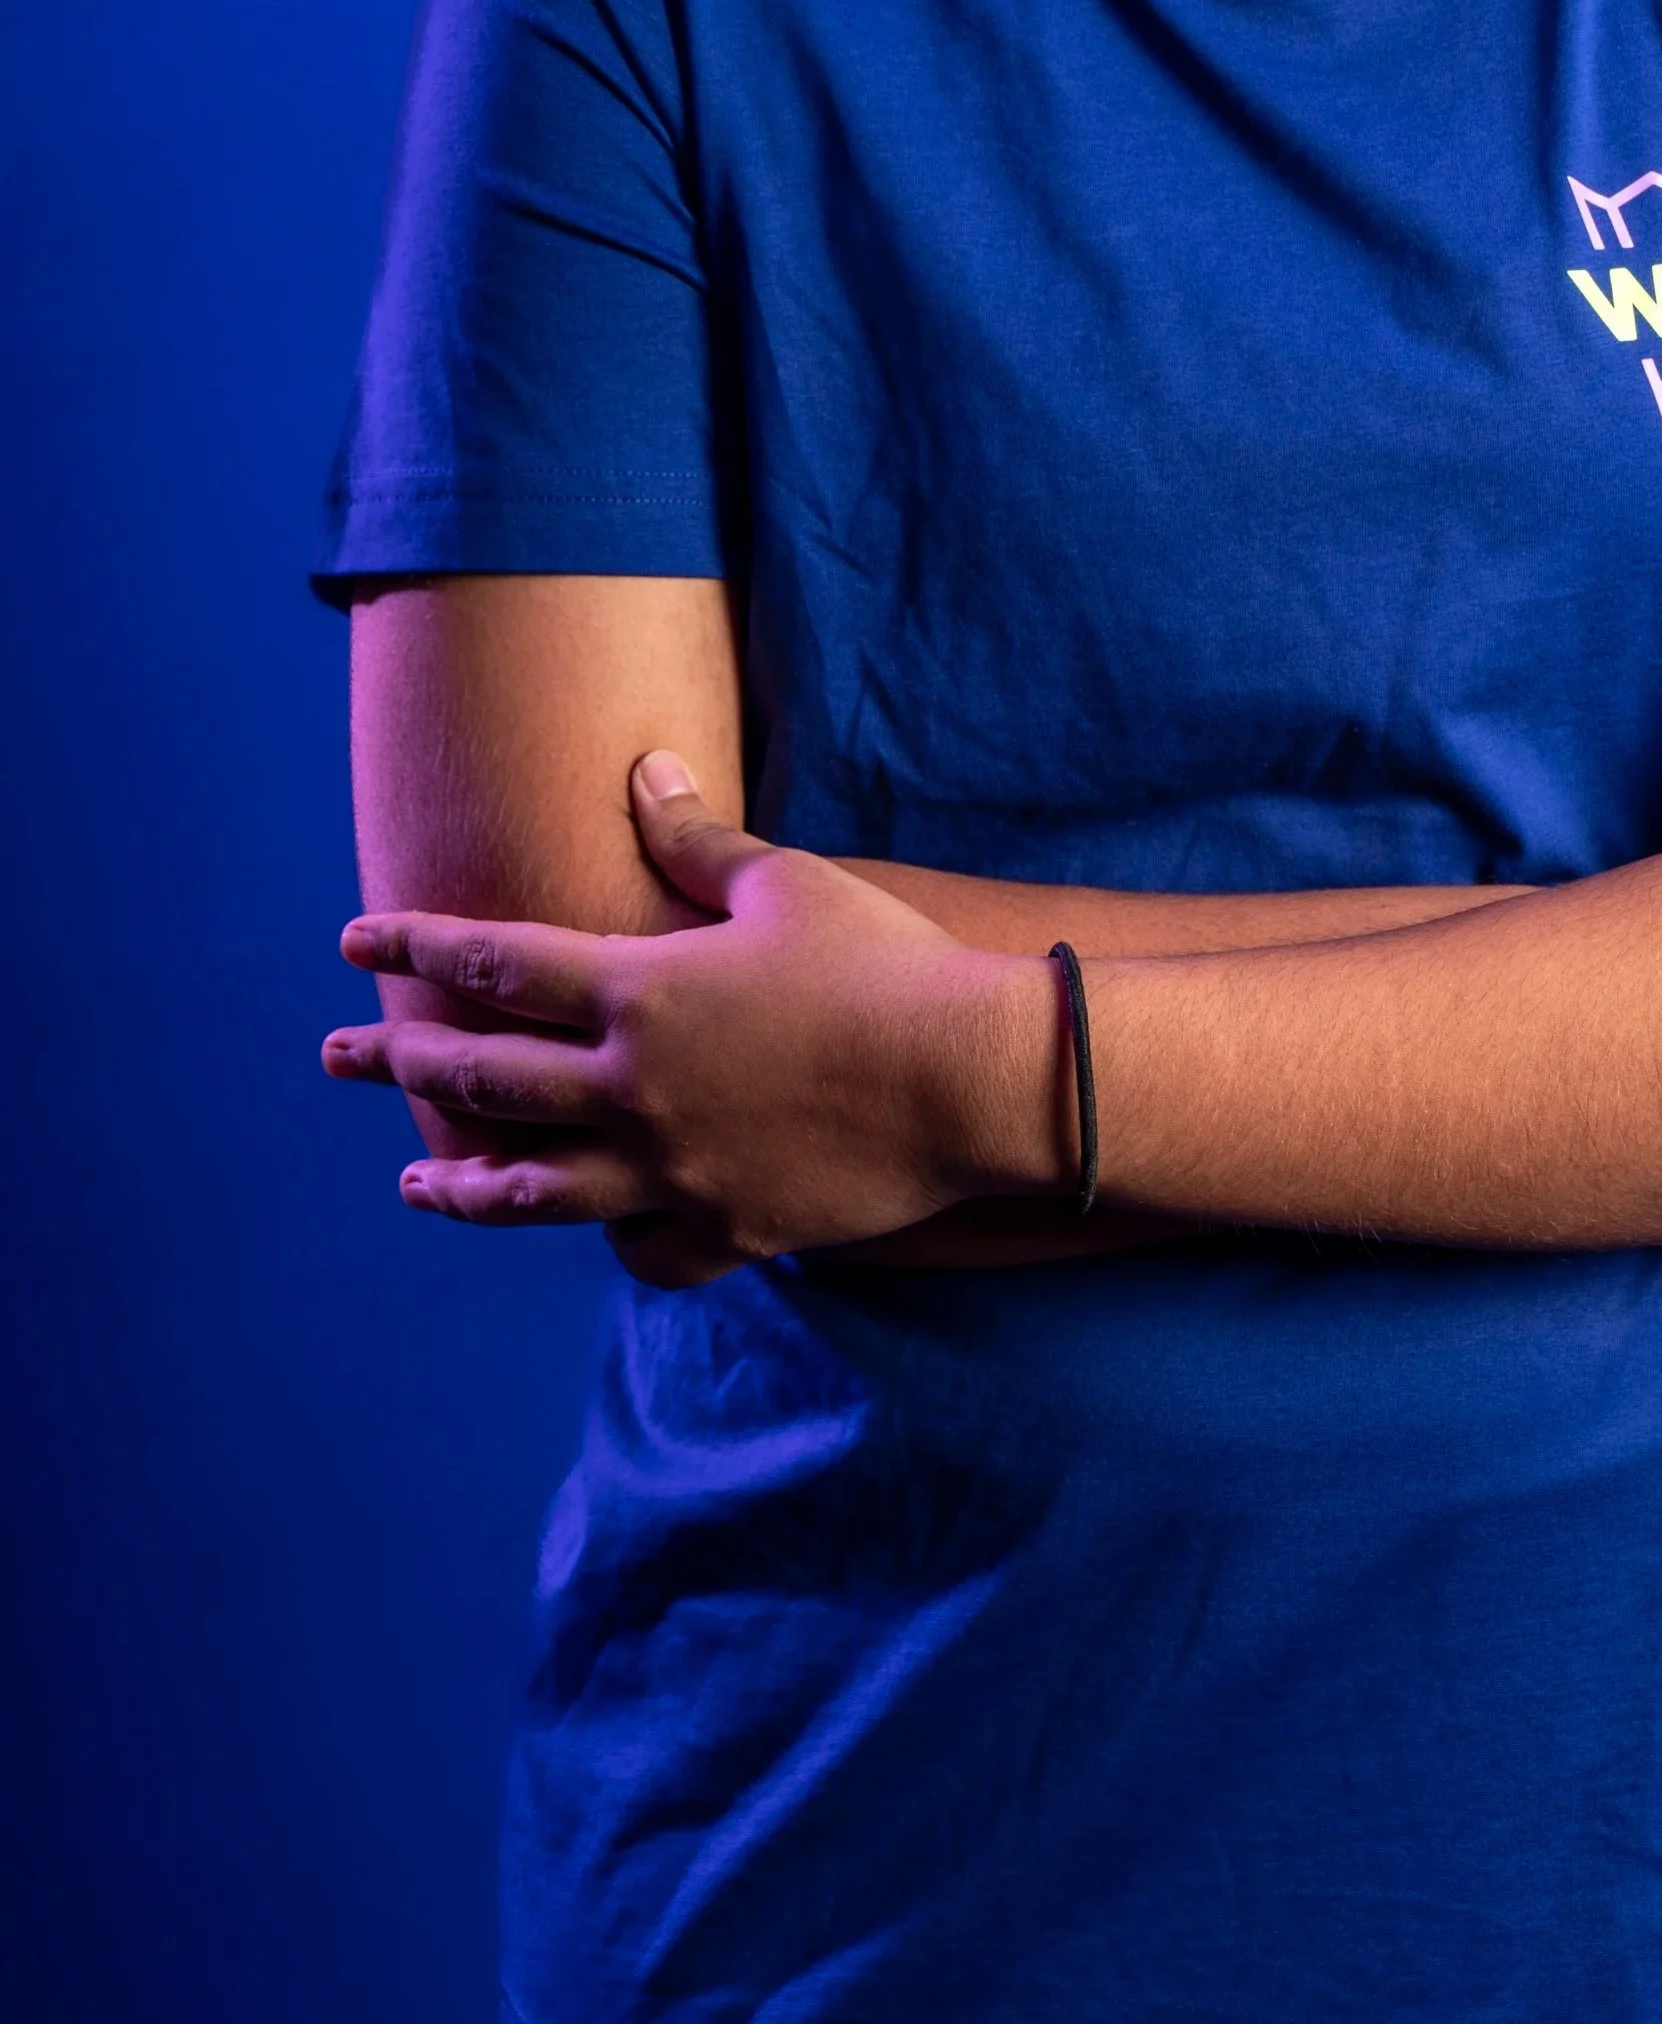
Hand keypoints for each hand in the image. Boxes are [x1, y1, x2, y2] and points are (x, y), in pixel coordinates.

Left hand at [324, 755, 1062, 1286]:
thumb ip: (698, 839)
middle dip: (395, 1059)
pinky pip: (642, 1251)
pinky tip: (595, 1231)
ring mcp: (669, 1171)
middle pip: (481, 1077)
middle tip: (333, 1054)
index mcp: (639, 992)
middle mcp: (633, 1089)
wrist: (966, 1079)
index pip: (493, 961)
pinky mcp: (723, 1229)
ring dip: (460, 1182)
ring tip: (414, 1182)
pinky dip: (612, 1239)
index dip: (414, 943)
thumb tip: (644, 772)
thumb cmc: (882, 961)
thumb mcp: (785, 883)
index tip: (354, 937)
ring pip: (531, 1189)